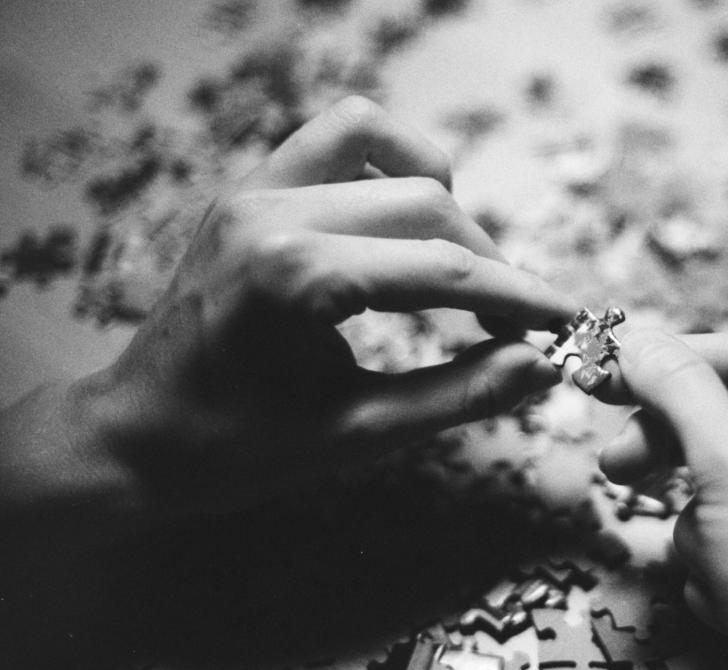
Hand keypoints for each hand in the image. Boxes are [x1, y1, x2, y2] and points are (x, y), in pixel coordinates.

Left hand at [5, 96, 574, 523]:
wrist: (136, 437)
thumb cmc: (239, 449)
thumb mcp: (359, 436)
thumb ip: (459, 396)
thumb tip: (543, 366)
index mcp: (295, 278)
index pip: (443, 270)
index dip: (519, 295)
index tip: (567, 319)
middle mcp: (272, 213)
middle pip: (427, 204)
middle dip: (486, 262)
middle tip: (511, 323)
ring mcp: (253, 189)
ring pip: (384, 145)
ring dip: (439, 198)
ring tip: (455, 263)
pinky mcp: (247, 187)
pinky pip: (335, 138)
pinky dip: (386, 164)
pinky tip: (401, 221)